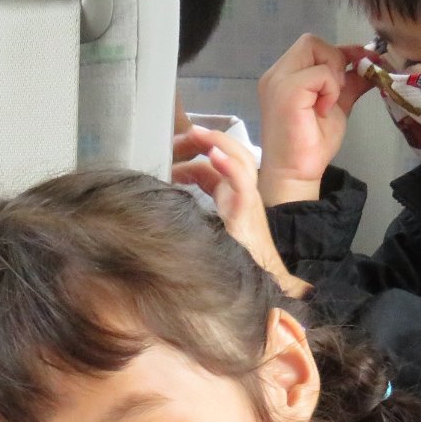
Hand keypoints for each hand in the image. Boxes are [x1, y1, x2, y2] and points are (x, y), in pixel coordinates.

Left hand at [171, 126, 310, 299]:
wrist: (257, 288)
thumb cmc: (228, 267)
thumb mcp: (202, 237)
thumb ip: (189, 219)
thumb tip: (162, 205)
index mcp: (229, 200)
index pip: (212, 168)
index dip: (192, 156)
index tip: (169, 153)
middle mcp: (241, 196)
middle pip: (229, 155)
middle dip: (205, 140)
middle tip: (179, 136)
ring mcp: (247, 202)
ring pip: (240, 159)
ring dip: (218, 143)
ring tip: (196, 133)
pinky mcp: (248, 212)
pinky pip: (243, 182)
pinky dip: (229, 166)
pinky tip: (214, 156)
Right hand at [257, 34, 372, 205]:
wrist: (296, 174)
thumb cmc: (311, 145)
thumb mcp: (337, 104)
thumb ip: (349, 82)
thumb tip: (372, 64)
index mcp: (284, 77)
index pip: (311, 46)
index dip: (337, 53)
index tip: (357, 67)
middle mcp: (276, 74)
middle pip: (310, 41)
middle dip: (334, 58)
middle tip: (339, 88)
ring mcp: (278, 81)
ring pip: (313, 48)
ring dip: (332, 72)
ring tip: (330, 100)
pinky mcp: (286, 91)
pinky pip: (319, 72)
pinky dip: (330, 88)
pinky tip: (325, 109)